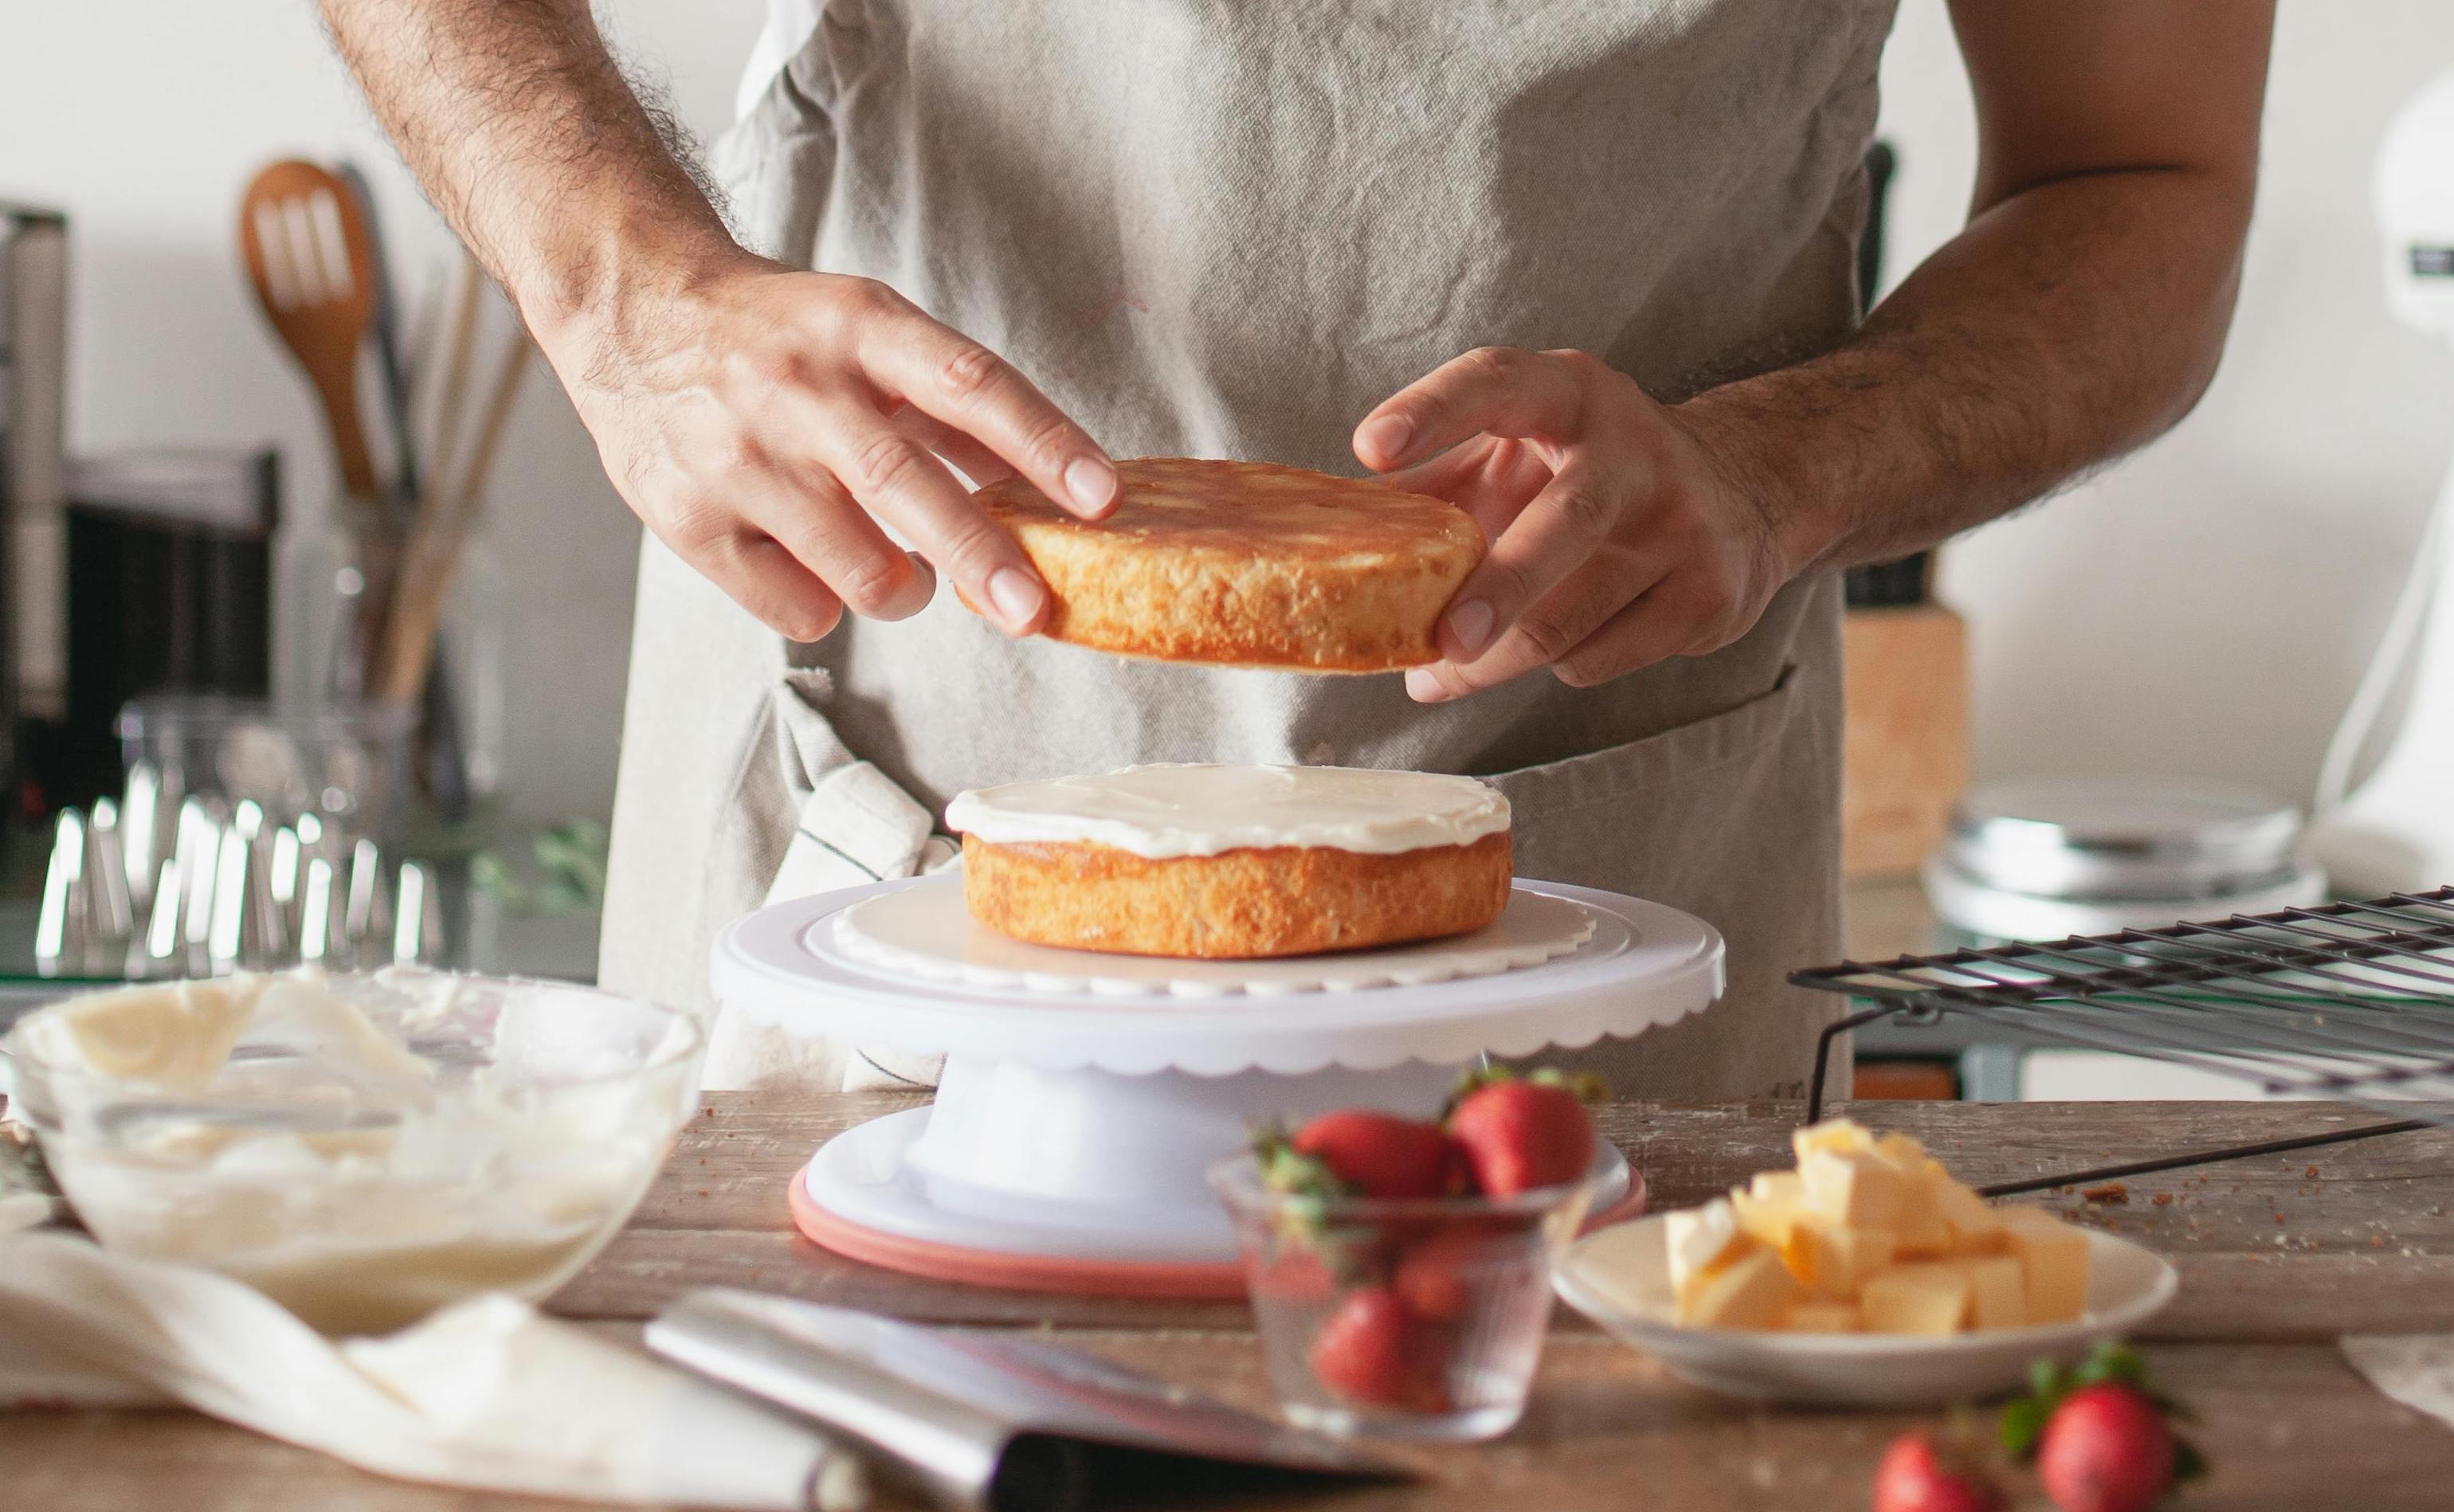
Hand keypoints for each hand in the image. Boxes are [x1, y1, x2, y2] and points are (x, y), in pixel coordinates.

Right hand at [547, 252, 1117, 641]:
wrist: (630, 312)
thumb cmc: (775, 335)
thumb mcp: (867, 333)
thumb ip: (957, 406)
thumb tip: (1065, 478)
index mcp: (857, 326)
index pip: (966, 382)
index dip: (1041, 441)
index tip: (1101, 497)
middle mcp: (796, 387)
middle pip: (904, 483)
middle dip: (981, 555)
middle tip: (1033, 610)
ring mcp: (736, 455)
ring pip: (855, 566)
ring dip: (906, 592)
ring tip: (909, 579)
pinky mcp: (688, 519)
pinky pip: (796, 606)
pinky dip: (830, 606)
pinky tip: (820, 570)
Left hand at [1353, 347, 1808, 702]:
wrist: (1748, 494)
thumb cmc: (1592, 473)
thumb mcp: (1519, 451)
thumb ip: (1437, 481)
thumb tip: (1332, 531)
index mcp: (1573, 395)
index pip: (1498, 383)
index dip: (1433, 410)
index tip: (1370, 449)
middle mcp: (1635, 449)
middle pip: (1563, 524)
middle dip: (1499, 590)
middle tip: (1439, 644)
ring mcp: (1683, 524)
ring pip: (1572, 620)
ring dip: (1495, 661)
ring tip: (1445, 670)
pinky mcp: (1710, 594)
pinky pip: (1601, 657)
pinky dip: (1558, 665)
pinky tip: (1557, 645)